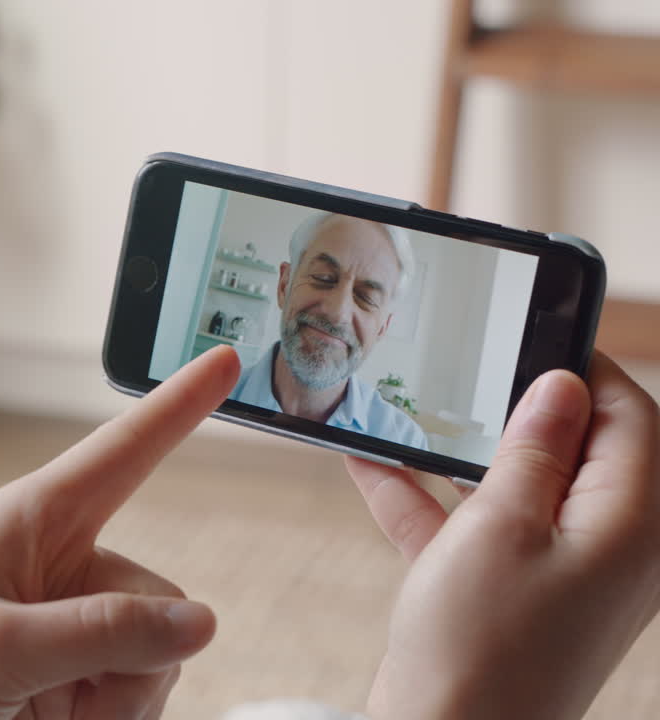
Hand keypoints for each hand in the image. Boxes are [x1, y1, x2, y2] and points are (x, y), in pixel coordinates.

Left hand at [0, 346, 241, 719]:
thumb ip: (100, 631)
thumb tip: (202, 620)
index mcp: (27, 525)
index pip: (120, 455)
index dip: (177, 408)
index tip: (225, 361)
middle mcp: (57, 572)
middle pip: (158, 599)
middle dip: (132, 656)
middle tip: (62, 695)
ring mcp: (66, 635)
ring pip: (158, 656)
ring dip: (120, 701)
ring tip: (44, 716)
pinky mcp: (71, 688)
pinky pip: (138, 698)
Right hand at [347, 352, 659, 719]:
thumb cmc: (483, 649)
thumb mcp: (502, 526)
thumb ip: (533, 450)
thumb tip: (560, 387)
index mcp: (631, 523)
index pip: (629, 416)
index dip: (583, 369)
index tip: (531, 333)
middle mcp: (606, 545)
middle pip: (572, 449)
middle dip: (513, 410)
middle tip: (466, 371)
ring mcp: (556, 571)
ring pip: (516, 485)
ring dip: (460, 453)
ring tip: (410, 410)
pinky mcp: (507, 592)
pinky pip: (474, 527)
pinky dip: (429, 499)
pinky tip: (370, 462)